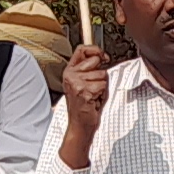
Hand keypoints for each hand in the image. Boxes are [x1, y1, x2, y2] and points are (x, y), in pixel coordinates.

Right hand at [57, 42, 111, 167]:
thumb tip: (103, 56)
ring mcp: (76, 83)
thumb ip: (89, 68)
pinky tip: (94, 100)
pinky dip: (102, 94)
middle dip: (100, 75)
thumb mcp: (83, 82)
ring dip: (101, 87)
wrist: (79, 124)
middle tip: (93, 87)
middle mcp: (70, 75)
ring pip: (102, 75)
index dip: (95, 50)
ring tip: (93, 95)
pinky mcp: (84, 91)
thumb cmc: (84, 104)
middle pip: (96, 62)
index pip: (82, 49)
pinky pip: (102, 85)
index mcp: (69, 70)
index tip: (103, 57)